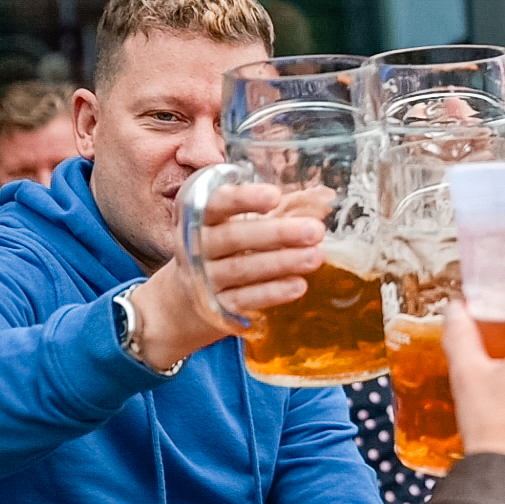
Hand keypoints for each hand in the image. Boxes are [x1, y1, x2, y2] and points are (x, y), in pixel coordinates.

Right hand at [128, 181, 326, 369]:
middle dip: (277, 233)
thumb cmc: (220, 252)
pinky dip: (271, 293)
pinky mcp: (215, 308)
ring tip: (316, 257)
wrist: (179, 304)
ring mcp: (204, 279)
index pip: (218, 203)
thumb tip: (325, 197)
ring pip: (242, 269)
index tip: (275, 196)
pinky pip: (244, 299)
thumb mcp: (237, 224)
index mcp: (199, 218)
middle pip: (235, 237)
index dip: (244, 199)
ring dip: (281, 263)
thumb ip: (279, 209)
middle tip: (315, 230)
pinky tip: (299, 286)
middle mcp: (198, 246)